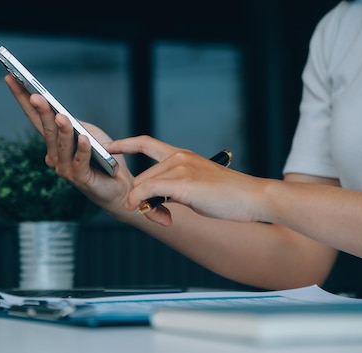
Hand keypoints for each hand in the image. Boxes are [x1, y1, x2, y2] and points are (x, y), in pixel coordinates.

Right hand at [4, 75, 135, 218]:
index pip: (34, 116)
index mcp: (53, 141)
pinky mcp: (80, 179)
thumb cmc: (102, 157)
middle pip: (45, 129)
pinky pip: (80, 161)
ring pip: (61, 145)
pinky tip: (84, 138)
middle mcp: (54, 156)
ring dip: (62, 130)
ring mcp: (65, 169)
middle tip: (35, 96)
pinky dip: (83, 149)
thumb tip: (59, 113)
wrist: (119, 184)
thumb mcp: (88, 132)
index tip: (11, 77)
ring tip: (61, 116)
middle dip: (41, 111)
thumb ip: (73, 124)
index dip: (22, 97)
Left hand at [106, 135, 266, 225]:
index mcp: (181, 155)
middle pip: (142, 177)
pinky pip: (148, 190)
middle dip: (140, 197)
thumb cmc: (228, 196)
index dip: (125, 144)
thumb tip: (152, 200)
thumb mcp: (196, 187)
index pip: (146, 143)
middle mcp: (178, 157)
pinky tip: (144, 210)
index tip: (108, 146)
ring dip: (143, 204)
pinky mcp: (183, 182)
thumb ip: (173, 188)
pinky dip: (140, 202)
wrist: (253, 197)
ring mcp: (181, 167)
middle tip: (153, 214)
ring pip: (143, 185)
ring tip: (162, 217)